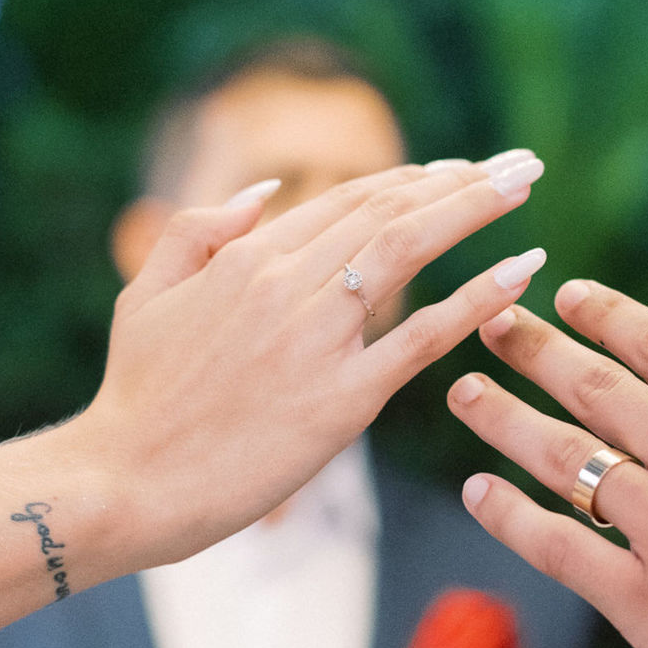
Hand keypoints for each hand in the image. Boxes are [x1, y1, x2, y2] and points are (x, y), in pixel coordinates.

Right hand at [77, 153, 547, 571]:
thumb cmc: (133, 396)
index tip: (458, 171)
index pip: (348, 200)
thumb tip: (267, 192)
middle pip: (391, 211)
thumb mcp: (145, 293)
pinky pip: (421, 338)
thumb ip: (200, 231)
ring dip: (476, 209)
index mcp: (247, 258)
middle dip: (463, 180)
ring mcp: (316, 341)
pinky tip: (520, 269)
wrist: (121, 484)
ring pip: (410, 250)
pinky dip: (477, 299)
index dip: (411, 179)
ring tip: (525, 183)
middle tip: (519, 163)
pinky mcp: (341, 402)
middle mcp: (286, 285)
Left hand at [450, 261, 647, 647]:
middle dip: (536, 350)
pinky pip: (562, 551)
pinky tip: (476, 492)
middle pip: (598, 392)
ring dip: (506, 421)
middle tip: (487, 321)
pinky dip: (512, 518)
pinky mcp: (646, 602)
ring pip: (567, 461)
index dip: (610, 318)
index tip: (567, 294)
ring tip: (460, 391)